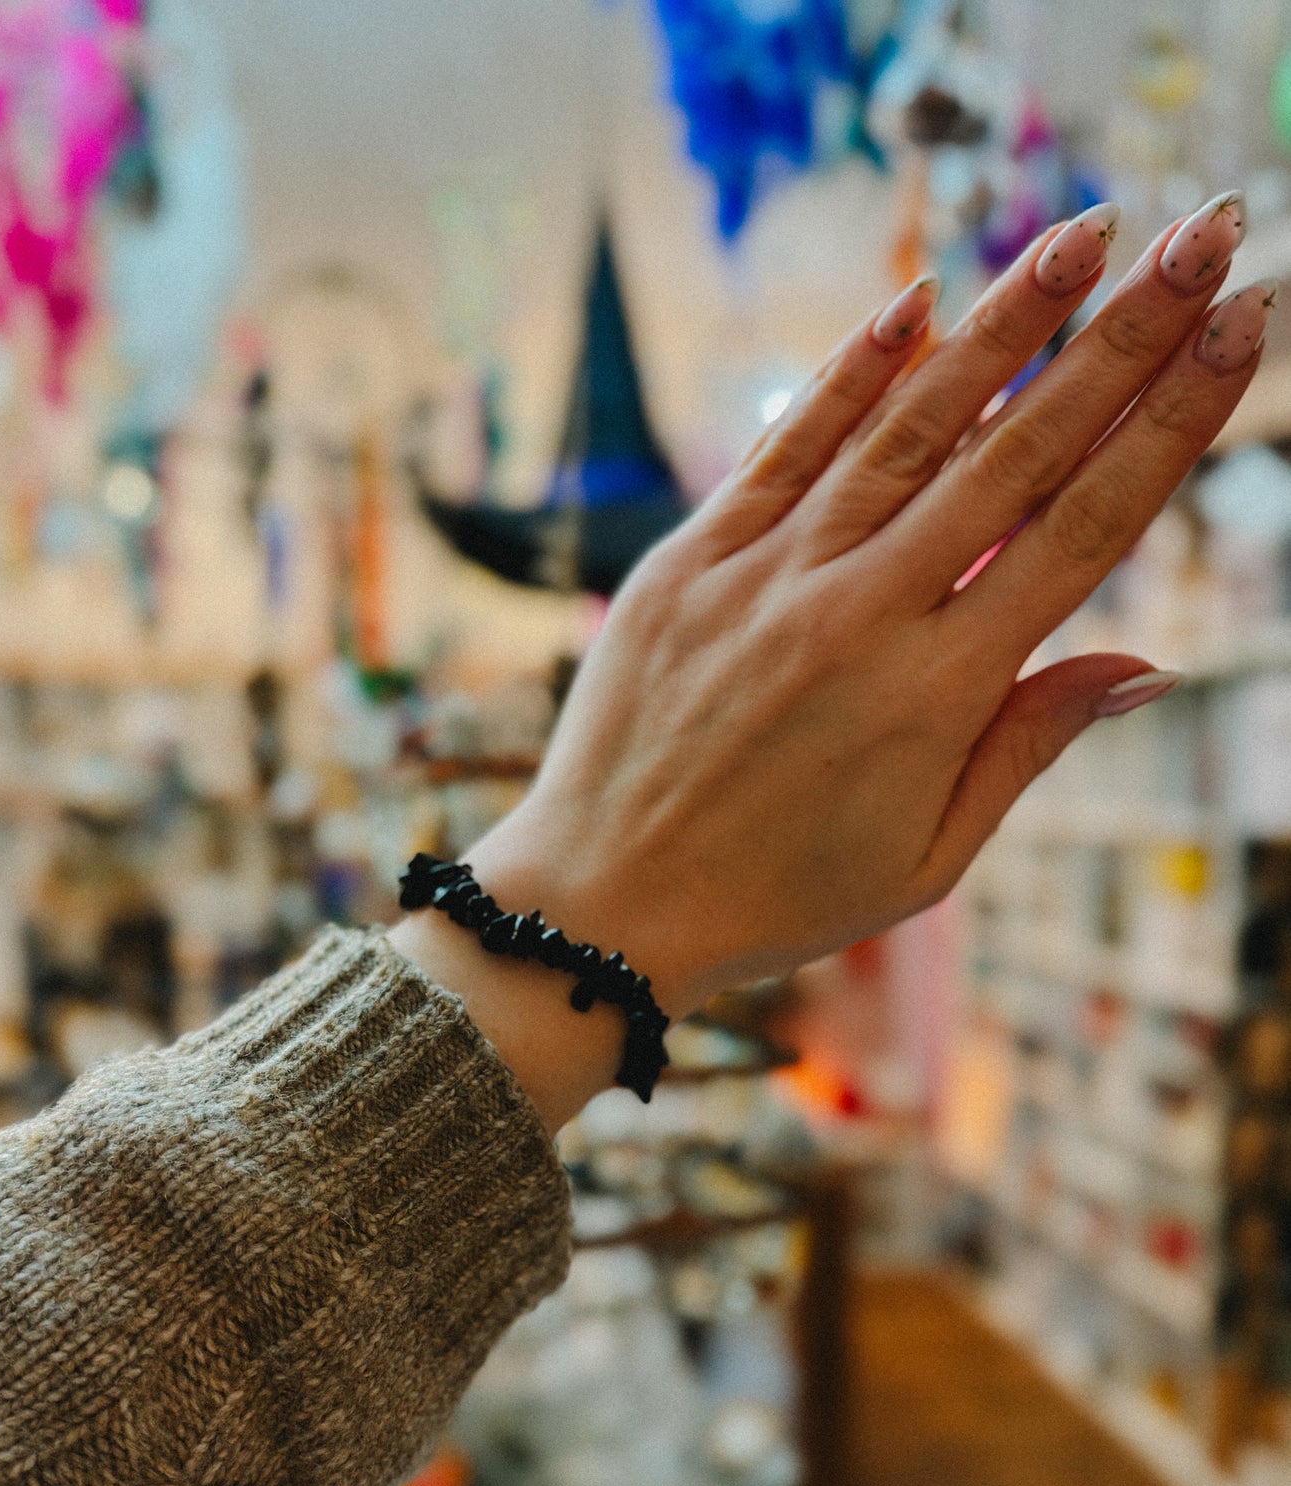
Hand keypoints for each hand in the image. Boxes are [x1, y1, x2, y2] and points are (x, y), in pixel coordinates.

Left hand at [397, 194, 1266, 1127]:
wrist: (603, 905)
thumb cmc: (779, 897)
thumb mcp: (928, 858)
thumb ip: (1030, 746)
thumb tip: (1146, 665)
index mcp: (937, 696)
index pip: (1083, 530)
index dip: (1170, 423)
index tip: (1239, 331)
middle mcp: (860, 616)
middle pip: (1016, 453)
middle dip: (1122, 336)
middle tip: (1202, 237)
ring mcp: (768, 577)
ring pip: (905, 426)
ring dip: (1004, 323)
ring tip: (1085, 233)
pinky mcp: (690, 560)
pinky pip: (782, 446)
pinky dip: (851, 371)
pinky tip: (917, 301)